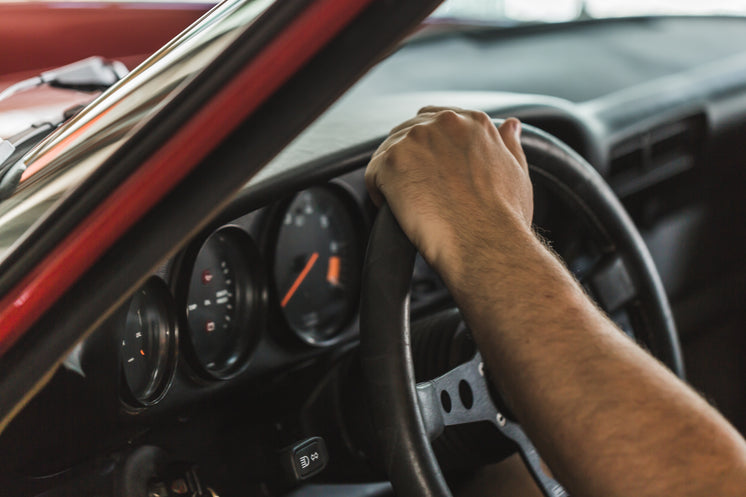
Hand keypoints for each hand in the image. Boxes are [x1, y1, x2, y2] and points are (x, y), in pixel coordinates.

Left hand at [365, 107, 532, 289]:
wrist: (486, 243)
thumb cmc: (504, 218)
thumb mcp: (517, 174)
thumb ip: (510, 145)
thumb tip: (510, 126)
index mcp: (474, 122)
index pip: (436, 119)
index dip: (428, 146)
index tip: (428, 169)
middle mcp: (444, 122)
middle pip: (408, 131)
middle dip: (408, 159)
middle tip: (416, 190)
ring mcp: (416, 139)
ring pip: (388, 151)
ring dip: (393, 176)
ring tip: (406, 204)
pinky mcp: (393, 161)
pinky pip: (372, 173)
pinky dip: (378, 192)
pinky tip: (393, 209)